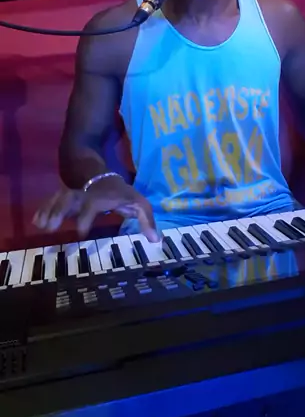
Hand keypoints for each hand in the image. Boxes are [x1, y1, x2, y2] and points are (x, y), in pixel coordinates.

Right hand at [33, 176, 158, 240]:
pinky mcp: (66, 197)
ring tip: (40, 225)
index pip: (92, 205)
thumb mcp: (139, 204)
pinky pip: (53, 201)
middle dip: (59, 210)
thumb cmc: (123, 194)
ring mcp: (74, 195)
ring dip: (49, 211)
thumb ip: (147, 220)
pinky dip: (44, 209)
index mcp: (102, 198)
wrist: (106, 177)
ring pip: (58, 199)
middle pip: (70, 198)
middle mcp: (85, 194)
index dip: (85, 218)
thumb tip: (156, 240)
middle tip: (51, 226)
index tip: (80, 234)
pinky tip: (36, 221)